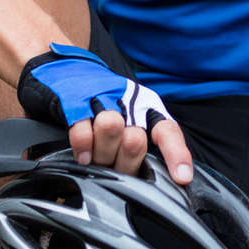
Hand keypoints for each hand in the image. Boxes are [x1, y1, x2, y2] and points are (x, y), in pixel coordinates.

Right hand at [16, 44, 192, 182]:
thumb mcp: (128, 121)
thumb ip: (141, 149)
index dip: (176, 154)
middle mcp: (128, 102)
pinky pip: (82, 131)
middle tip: (112, 162)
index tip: (182, 178)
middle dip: (123, 160)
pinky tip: (83, 156)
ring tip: (95, 158)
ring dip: (102, 151)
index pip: (168, 131)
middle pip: (135, 141)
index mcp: (146, 109)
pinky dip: (82, 147)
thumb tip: (164, 180)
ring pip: (111, 130)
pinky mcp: (75, 100)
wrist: (66, 68)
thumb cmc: (101, 103)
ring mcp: (101, 98)